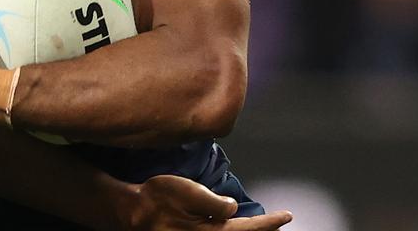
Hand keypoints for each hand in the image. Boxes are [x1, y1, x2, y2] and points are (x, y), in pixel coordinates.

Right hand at [124, 176, 292, 230]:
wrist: (131, 212)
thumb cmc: (155, 198)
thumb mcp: (183, 191)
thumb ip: (211, 201)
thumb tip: (234, 207)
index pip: (245, 228)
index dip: (267, 223)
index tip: (285, 216)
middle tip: (279, 223)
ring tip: (265, 227)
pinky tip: (237, 227)